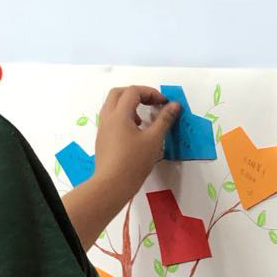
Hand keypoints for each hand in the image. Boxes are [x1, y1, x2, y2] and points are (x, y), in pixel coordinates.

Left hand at [94, 86, 179, 205]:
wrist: (112, 185)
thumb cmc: (134, 162)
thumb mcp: (154, 140)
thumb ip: (164, 119)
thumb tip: (174, 105)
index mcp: (119, 114)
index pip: (133, 91)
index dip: (150, 92)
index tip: (163, 103)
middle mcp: (107, 117)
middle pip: (118, 93)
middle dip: (136, 93)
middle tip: (151, 103)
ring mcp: (102, 128)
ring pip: (112, 105)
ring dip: (128, 105)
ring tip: (142, 119)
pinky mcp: (102, 139)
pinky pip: (110, 118)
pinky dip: (122, 116)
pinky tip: (134, 132)